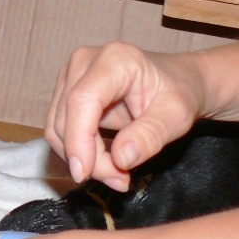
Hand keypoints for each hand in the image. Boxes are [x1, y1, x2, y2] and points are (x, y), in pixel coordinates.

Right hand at [45, 42, 203, 190]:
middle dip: (88, 158)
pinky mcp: (65, 92)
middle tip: (119, 179)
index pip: (82, 100)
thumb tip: (120, 159)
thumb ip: (151, 135)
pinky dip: (78, 152)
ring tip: (116, 172)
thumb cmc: (180, 93)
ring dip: (82, 159)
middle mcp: (84, 62)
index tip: (85, 174)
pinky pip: (59, 131)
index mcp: (115, 59)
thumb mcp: (177, 116)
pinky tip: (104, 160)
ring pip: (57, 130)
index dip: (78, 140)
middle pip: (66, 120)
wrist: (178, 82)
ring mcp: (70, 76)